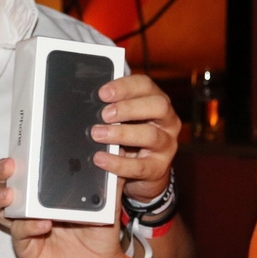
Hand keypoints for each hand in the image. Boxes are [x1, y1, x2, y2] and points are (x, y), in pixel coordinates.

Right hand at [0, 158, 127, 257]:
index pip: (24, 168)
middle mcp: (29, 206)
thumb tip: (117, 154)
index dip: (18, 156)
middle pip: (3, 184)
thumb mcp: (107, 204)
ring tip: (10, 195)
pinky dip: (28, 227)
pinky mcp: (26, 247)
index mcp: (44, 191)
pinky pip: (19, 234)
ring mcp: (25, 226)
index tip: (23, 144)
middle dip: (1, 172)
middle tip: (9, 165)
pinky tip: (43, 223)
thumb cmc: (99, 234)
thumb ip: (109, 182)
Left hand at [92, 73, 179, 204]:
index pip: (146, 85)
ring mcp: (166, 145)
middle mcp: (168, 121)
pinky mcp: (158, 168)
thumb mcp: (124, 120)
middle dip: (129, 108)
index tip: (103, 93)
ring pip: (150, 135)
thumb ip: (112, 110)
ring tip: (98, 134)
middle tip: (104, 114)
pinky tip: (101, 159)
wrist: (143, 171)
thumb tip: (88, 106)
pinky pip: (139, 166)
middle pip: (158, 106)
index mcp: (156, 101)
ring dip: (121, 134)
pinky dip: (118, 163)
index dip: (125, 86)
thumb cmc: (129, 137)